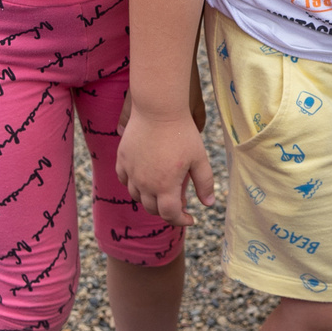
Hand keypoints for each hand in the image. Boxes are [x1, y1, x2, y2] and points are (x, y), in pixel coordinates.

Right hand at [118, 105, 213, 225]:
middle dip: (166, 211)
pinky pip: (124, 180)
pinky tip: (143, 179)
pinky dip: (133, 185)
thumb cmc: (182, 133)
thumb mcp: (199, 159)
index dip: (181, 221)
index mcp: (165, 186)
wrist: (158, 109)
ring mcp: (131, 172)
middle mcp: (144, 183)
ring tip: (162, 191)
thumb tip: (209, 204)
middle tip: (178, 204)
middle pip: (152, 209)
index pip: (170, 215)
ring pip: (137, 196)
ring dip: (149, 200)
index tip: (190, 218)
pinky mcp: (122, 160)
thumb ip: (205, 183)